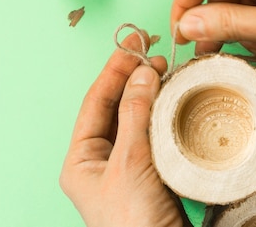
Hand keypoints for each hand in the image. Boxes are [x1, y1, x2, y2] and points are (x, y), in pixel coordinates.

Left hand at [60, 32, 189, 226]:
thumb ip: (135, 115)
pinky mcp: (151, 174)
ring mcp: (126, 168)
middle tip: (152, 54)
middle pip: (114, 109)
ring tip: (165, 72)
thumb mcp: (129, 163)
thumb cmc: (133, 223)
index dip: (113, 72)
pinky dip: (164, 116)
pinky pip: (154, 135)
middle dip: (132, 81)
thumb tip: (142, 74)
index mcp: (81, 160)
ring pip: (136, 120)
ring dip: (150, 95)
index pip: (95, 103)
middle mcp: (100, 162)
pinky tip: (174, 101)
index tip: (131, 47)